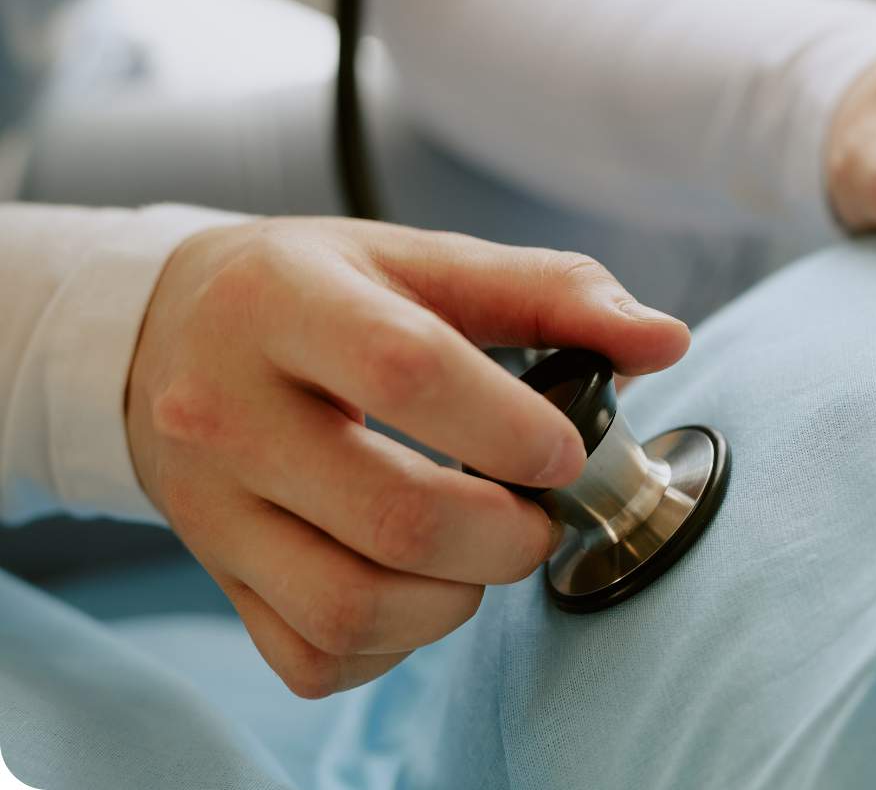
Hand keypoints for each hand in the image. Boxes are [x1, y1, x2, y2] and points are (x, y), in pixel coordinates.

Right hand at [125, 218, 689, 697]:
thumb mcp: (427, 260)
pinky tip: (417, 583)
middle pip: (393, 514)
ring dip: (457, 598)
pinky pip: (315, 655)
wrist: (169, 334)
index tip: (564, 450)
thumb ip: (553, 291)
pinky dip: (394, 642)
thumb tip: (667, 341)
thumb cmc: (323, 292)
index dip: (511, 426)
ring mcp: (210, 506)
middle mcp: (227, 408)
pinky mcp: (214, 575)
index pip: (405, 370)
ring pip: (351, 605)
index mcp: (284, 302)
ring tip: (482, 548)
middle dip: (507, 535)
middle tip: (536, 513)